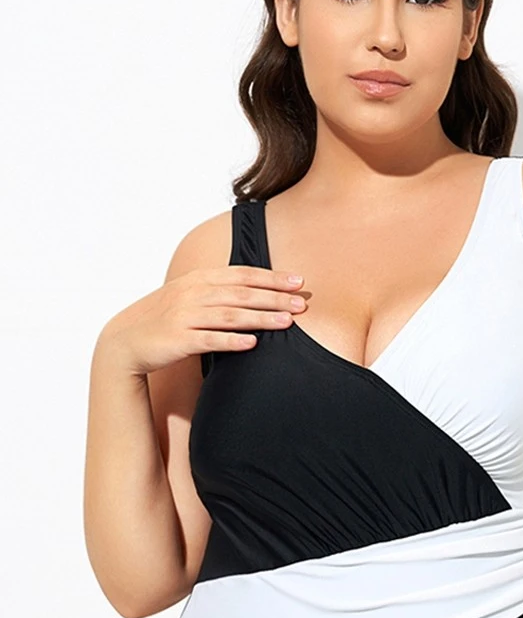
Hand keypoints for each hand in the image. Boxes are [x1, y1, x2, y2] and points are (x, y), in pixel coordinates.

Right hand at [99, 265, 307, 375]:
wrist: (126, 341)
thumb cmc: (164, 319)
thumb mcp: (189, 297)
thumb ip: (218, 292)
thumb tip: (256, 291)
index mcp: (198, 279)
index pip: (242, 274)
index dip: (272, 277)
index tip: (298, 282)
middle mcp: (193, 293)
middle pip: (242, 293)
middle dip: (275, 298)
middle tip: (302, 303)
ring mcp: (185, 316)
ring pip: (230, 315)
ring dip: (261, 318)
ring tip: (287, 323)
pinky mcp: (179, 340)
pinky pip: (210, 340)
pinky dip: (232, 341)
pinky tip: (252, 343)